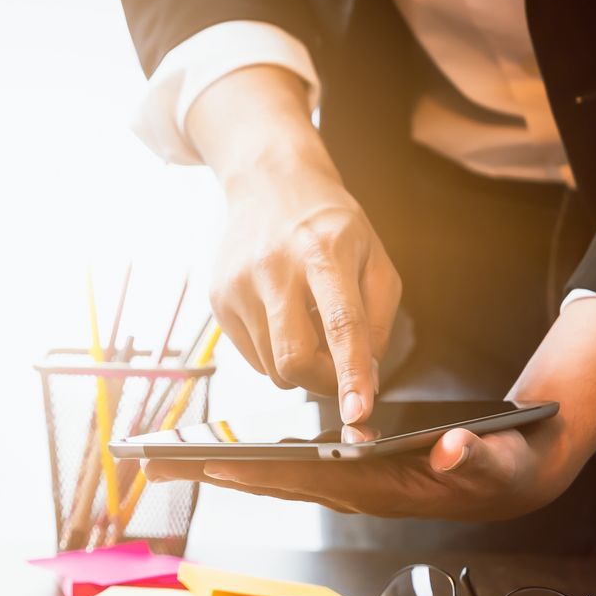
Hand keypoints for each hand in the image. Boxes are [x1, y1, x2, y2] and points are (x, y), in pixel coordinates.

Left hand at [144, 421, 564, 520]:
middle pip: (277, 483)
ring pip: (279, 479)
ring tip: (173, 461)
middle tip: (159, 466)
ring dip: (227, 472)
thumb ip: (472, 456)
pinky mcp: (352, 476)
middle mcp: (356, 494)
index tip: (214, 465)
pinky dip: (257, 463)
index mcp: (382, 490)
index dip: (261, 472)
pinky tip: (225, 456)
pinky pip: (295, 470)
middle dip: (219, 475)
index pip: (310, 479)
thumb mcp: (498, 460)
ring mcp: (351, 488)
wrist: (513, 478)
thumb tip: (448, 447)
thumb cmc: (503, 468)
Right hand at [189, 66, 400, 422]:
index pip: (340, 324)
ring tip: (309, 326)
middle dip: (323, 382)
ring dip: (300, 365)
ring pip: (273, 366)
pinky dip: (275, 353)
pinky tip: (283, 318)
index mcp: (324, 251)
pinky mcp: (218, 300)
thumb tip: (365, 378)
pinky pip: (253, 357)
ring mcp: (238, 285)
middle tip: (340, 373)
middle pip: (294, 358)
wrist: (268, 184)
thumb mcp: (375, 257)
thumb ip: (377, 319)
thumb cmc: (330, 224)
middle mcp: (274, 268)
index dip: (351, 373)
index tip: (359, 411)